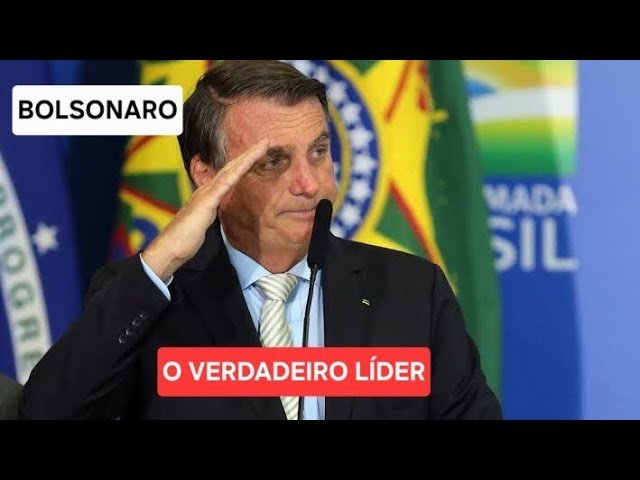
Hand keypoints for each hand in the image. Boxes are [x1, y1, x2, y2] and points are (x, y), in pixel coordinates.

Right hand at [141, 139, 268, 281]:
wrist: (170, 248)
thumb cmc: (185, 239)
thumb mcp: (203, 222)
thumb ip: (210, 212)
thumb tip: (216, 209)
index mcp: (208, 195)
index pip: (230, 175)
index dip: (244, 163)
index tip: (258, 153)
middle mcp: (207, 190)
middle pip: (232, 168)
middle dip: (249, 154)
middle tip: (266, 141)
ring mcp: (206, 195)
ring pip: (230, 171)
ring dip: (247, 157)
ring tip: (262, 146)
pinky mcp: (205, 203)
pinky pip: (223, 185)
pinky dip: (235, 173)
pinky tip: (245, 164)